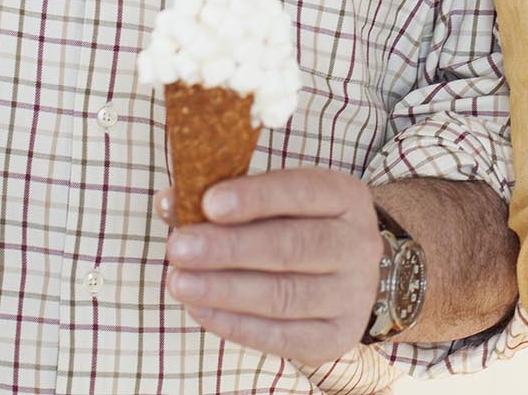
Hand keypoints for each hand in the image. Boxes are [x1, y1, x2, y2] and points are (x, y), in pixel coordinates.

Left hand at [162, 167, 382, 363]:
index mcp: (345, 197)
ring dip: (224, 290)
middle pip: (291, 247)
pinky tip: (200, 310)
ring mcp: (353, 294)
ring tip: (179, 282)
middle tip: (179, 248)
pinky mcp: (337, 336)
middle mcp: (358, 244)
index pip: (301, 191)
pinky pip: (282, 336)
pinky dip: (236, 325)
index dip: (255, 197)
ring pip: (284, 295)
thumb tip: (169, 203)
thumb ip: (224, 198)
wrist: (343, 274)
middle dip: (229, 248)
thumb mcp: (272, 201)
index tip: (208, 203)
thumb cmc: (295, 226)